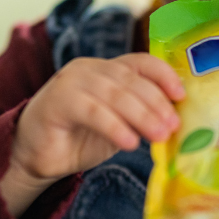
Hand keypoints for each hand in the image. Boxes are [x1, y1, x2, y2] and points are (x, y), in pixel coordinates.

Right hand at [0, 54, 184, 216]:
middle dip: (156, 102)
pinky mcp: (58, 100)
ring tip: (159, 136)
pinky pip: (93, 111)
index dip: (163, 75)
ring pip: (114, 94)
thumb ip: (140, 117)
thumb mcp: (118, 125)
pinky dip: (115, 126)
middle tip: (173, 125)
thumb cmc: (79, 139)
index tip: (181, 96)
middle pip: (130, 79)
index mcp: (107, 70)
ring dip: (141, 115)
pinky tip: (130, 143)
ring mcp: (72, 81)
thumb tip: (175, 122)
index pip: (140, 62)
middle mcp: (90, 69)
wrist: (36, 156)